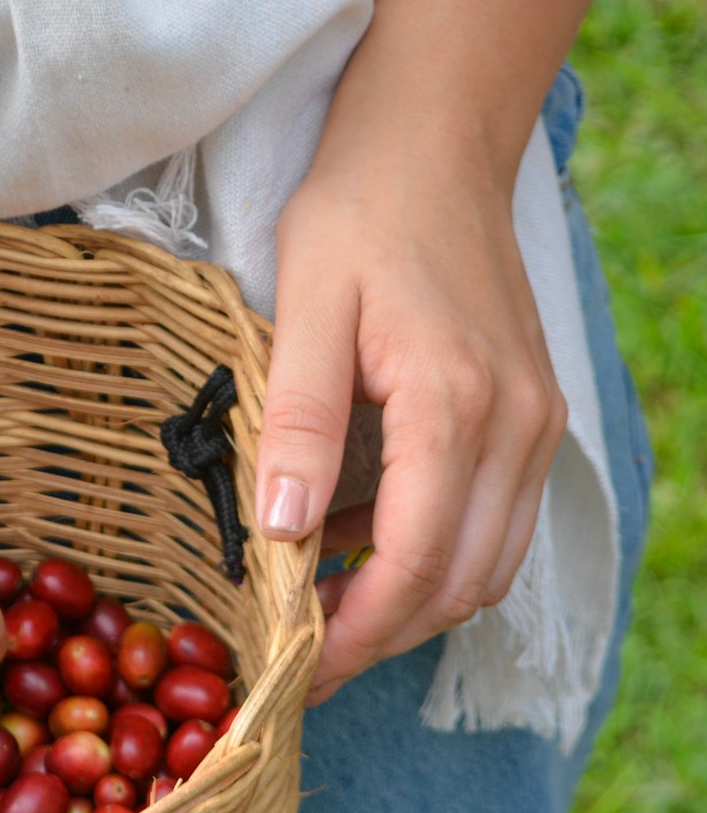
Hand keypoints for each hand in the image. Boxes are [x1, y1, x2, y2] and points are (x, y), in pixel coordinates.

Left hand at [256, 139, 566, 703]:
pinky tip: (357, 532)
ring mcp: (534, 421)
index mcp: (458, 405)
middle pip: (461, 582)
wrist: (433, 144)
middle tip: (298, 654)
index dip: (356, 631)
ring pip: (486, 561)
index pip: (418, 563)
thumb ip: (297, 422)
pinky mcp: (527, 411)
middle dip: (381, 633)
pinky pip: (491, 516)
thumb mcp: (306, 308)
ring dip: (408, 597)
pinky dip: (431, 548)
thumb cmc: (359, 213)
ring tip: (318, 603)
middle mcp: (517, 426)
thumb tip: (278, 531)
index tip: (293, 667)